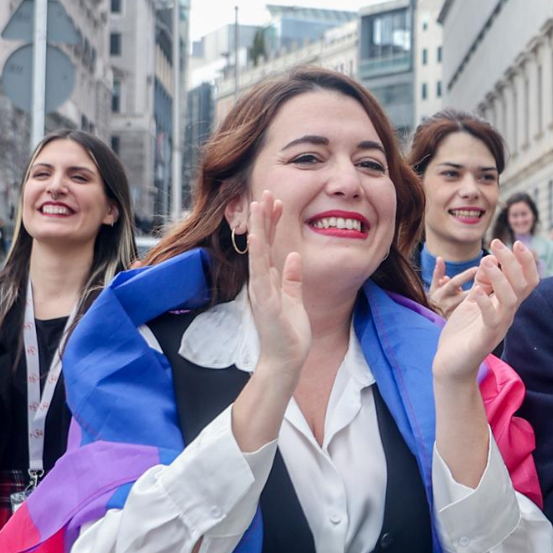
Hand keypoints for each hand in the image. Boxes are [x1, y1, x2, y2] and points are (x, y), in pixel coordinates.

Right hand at [239, 192, 309, 373]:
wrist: (285, 360)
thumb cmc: (289, 333)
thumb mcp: (294, 299)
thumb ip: (292, 278)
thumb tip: (295, 257)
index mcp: (269, 280)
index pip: (270, 245)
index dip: (272, 223)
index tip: (276, 201)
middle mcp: (261, 282)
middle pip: (262, 243)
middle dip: (264, 217)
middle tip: (267, 192)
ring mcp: (262, 291)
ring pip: (258, 253)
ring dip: (257, 229)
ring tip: (258, 205)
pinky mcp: (266, 303)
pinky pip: (261, 275)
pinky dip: (259, 256)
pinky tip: (257, 238)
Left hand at [434, 239, 538, 382]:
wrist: (451, 365)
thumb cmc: (463, 333)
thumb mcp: (474, 301)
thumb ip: (484, 284)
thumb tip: (489, 262)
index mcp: (506, 305)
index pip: (528, 281)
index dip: (526, 261)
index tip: (516, 242)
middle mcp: (506, 315)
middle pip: (523, 285)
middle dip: (513, 261)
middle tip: (496, 243)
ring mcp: (498, 327)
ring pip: (511, 299)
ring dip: (500, 277)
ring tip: (485, 261)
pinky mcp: (485, 339)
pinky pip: (491, 319)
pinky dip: (486, 302)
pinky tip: (477, 290)